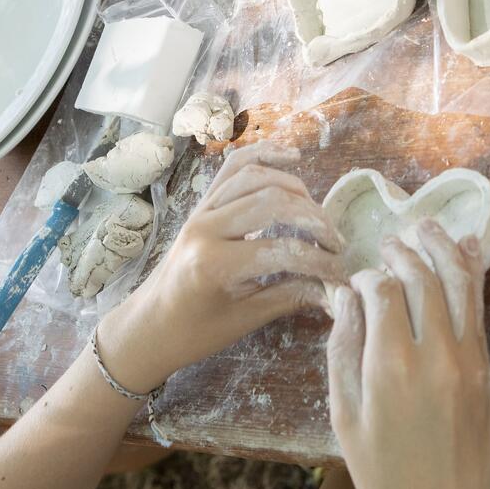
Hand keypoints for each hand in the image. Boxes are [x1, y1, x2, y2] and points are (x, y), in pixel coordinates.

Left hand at [96, 141, 345, 392]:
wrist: (147, 326)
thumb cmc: (192, 333)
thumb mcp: (243, 321)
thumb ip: (289, 297)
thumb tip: (334, 290)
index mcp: (212, 264)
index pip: (281, 251)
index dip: (319, 261)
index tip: (342, 274)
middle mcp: (205, 227)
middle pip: (272, 204)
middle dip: (314, 221)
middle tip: (337, 242)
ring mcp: (200, 210)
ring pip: (255, 178)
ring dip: (295, 190)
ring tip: (318, 214)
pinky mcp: (201, 202)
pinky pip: (233, 168)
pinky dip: (264, 155)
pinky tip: (292, 157)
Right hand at [327, 222, 489, 488]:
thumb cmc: (383, 469)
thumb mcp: (345, 416)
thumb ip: (343, 350)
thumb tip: (344, 297)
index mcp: (390, 367)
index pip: (384, 292)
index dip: (371, 276)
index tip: (361, 278)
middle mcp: (434, 355)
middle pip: (423, 279)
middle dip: (405, 251)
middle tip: (392, 238)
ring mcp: (467, 359)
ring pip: (459, 284)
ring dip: (443, 248)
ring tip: (427, 226)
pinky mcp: (487, 368)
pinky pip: (479, 308)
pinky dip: (473, 272)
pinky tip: (466, 249)